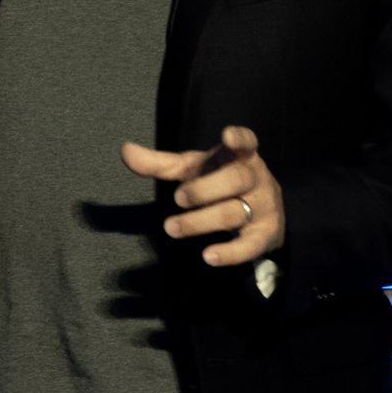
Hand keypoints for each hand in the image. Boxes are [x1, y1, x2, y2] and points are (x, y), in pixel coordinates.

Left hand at [121, 125, 284, 267]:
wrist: (262, 213)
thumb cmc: (220, 182)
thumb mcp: (194, 170)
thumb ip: (161, 163)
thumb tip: (125, 150)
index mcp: (239, 157)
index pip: (246, 142)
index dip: (239, 138)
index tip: (227, 136)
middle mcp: (256, 178)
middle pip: (236, 179)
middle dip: (205, 189)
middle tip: (178, 198)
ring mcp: (264, 207)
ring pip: (235, 213)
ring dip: (200, 222)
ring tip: (171, 228)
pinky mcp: (265, 235)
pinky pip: (250, 245)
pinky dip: (230, 253)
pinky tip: (208, 256)